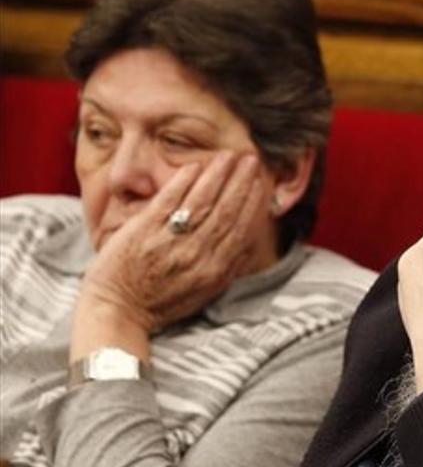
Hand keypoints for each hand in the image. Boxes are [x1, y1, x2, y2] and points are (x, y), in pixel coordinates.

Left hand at [71, 152, 269, 364]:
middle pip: (226, 211)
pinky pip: (169, 201)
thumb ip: (228, 268)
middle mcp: (197, 255)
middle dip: (241, 182)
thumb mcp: (204, 292)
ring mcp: (170, 242)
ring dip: (218, 175)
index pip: (242, 229)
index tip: (261, 182)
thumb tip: (248, 243)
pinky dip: (184, 182)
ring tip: (229, 156)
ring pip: (202, 202)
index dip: (253, 202)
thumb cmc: (160, 302)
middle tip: (251, 160)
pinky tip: (196, 167)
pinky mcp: (143, 231)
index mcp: (214, 270)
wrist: (117, 310)